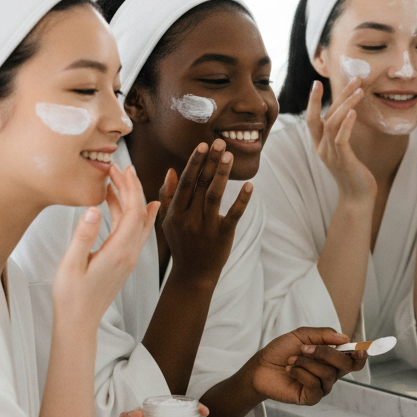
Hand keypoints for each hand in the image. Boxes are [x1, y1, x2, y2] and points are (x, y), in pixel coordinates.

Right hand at [52, 164, 158, 329]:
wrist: (79, 321)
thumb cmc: (71, 296)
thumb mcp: (71, 264)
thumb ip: (83, 236)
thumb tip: (94, 210)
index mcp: (119, 252)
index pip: (133, 212)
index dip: (130, 188)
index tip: (122, 169)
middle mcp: (129, 254)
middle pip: (140, 214)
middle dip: (133, 188)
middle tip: (121, 168)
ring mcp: (128, 258)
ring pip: (138, 222)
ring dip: (130, 200)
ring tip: (116, 181)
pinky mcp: (123, 261)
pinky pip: (133, 232)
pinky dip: (127, 215)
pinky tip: (120, 204)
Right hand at [158, 139, 251, 284]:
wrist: (193, 274)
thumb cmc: (181, 244)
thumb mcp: (167, 222)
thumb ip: (167, 197)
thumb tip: (172, 170)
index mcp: (174, 213)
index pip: (186, 182)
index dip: (194, 163)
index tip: (201, 145)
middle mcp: (188, 218)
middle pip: (200, 184)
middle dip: (209, 161)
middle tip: (219, 142)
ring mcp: (206, 227)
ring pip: (214, 196)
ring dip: (222, 174)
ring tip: (229, 155)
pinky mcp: (223, 235)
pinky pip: (234, 215)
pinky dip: (242, 200)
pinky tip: (249, 186)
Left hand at [252, 327, 366, 405]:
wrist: (261, 366)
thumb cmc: (281, 351)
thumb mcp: (302, 335)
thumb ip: (324, 334)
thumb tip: (345, 338)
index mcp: (332, 358)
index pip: (354, 360)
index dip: (361, 355)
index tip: (360, 348)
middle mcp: (330, 373)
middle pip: (345, 365)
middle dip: (326, 353)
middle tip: (305, 348)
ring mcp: (322, 386)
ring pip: (327, 373)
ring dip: (307, 363)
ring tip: (291, 360)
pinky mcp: (311, 397)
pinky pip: (314, 384)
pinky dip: (301, 373)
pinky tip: (290, 370)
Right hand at [306, 79, 374, 201]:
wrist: (357, 198)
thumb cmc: (353, 173)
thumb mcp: (343, 151)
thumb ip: (340, 134)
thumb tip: (346, 114)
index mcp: (320, 144)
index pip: (312, 118)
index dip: (314, 101)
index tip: (317, 82)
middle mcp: (322, 148)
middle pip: (324, 116)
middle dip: (338, 96)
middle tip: (353, 79)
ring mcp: (331, 155)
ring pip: (332, 124)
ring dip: (346, 105)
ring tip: (360, 90)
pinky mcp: (343, 160)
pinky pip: (341, 139)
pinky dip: (347, 124)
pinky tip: (355, 112)